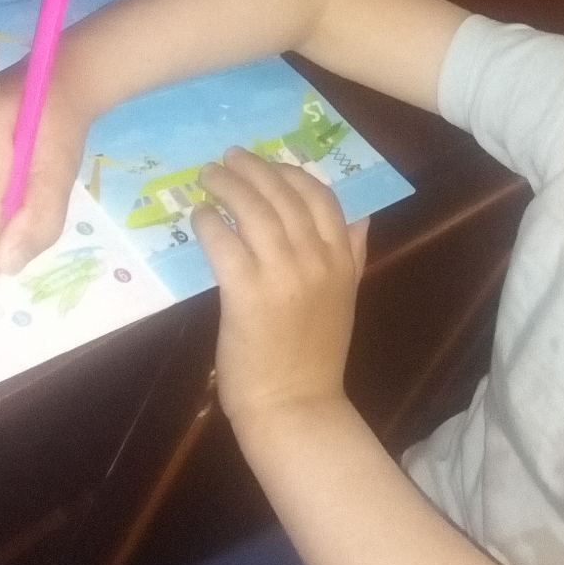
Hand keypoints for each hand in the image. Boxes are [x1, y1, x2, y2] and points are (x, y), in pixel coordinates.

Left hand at [192, 148, 368, 433]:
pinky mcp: (246, 292)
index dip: (292, 173)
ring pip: (254, 211)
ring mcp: (282, 274)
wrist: (297, 406)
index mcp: (342, 260)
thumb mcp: (346, 298)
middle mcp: (316, 260)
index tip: (268, 165)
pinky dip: (209, 222)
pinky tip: (199, 215)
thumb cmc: (316, 357)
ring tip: (209, 176)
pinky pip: (224, 242)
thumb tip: (364, 216)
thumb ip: (354, 254)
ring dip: (228, 186)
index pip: (321, 197)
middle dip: (254, 170)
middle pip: (283, 196)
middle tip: (229, 158)